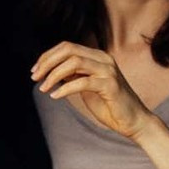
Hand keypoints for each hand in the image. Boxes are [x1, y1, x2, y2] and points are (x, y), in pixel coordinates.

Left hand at [31, 42, 156, 140]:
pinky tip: (55, 96)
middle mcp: (104, 59)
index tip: (35, 70)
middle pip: (68, 50)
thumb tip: (52, 70)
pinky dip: (64, 88)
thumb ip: (74, 75)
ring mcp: (108, 71)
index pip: (67, 46)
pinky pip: (81, 82)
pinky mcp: (110, 85)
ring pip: (74, 62)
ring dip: (53, 75)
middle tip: (35, 77)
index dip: (48, 56)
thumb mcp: (87, 86)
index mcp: (98, 56)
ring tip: (43, 88)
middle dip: (47, 62)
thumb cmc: (110, 105)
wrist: (133, 121)